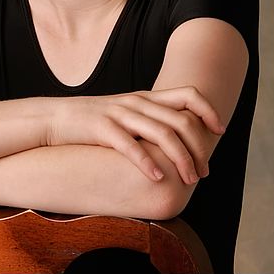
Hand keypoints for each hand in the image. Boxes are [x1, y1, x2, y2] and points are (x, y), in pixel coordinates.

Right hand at [48, 86, 224, 185]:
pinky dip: (146, 162)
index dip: (208, 110)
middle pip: (180, 120)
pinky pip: (130, 145)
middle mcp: (137, 102)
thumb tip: (179, 139)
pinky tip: (157, 178)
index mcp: (145, 97)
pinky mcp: (101, 128)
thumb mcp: (126, 115)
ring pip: (162, 133)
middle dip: (198, 147)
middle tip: (203, 172)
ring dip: (180, 158)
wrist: (53, 118)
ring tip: (189, 179)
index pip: (188, 93)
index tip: (220, 130)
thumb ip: (150, 120)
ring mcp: (119, 114)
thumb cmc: (93, 123)